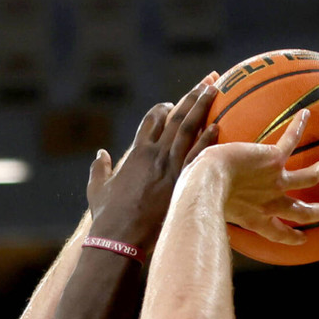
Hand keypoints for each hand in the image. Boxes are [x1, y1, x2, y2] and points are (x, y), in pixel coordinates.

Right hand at [85, 78, 219, 252]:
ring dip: (203, 106)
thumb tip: (101, 153)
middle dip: (192, 96)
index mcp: (136, 153)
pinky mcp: (181, 182)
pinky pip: (198, 155)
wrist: (120, 237)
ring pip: (189, 128)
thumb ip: (101, 168)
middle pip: (176, 117)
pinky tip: (219, 126)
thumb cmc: (107, 217)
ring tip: (216, 89)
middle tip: (208, 80)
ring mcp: (169, 166)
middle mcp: (155, 154)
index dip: (163, 109)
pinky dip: (208, 139)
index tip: (172, 104)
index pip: (152, 120)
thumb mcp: (98, 189)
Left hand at [207, 108, 318, 246]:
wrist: (206, 185)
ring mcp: (275, 181)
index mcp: (255, 218)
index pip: (278, 232)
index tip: (302, 239)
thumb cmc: (199, 202)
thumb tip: (194, 222)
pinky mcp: (272, 159)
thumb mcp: (209, 214)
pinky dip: (298, 126)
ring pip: (309, 177)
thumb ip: (210, 216)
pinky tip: (305, 113)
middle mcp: (270, 203)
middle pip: (303, 212)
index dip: (292, 237)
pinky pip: (291, 140)